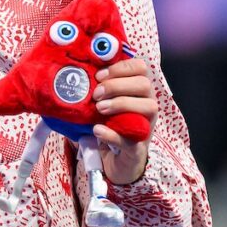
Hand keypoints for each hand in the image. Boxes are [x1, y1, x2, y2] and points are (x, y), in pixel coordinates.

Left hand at [91, 58, 157, 184]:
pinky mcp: (139, 148)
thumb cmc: (110, 123)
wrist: (115, 159)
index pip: (141, 67)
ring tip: (99, 109)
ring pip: (148, 107)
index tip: (99, 75)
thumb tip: (77, 71)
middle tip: (96, 94)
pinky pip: (132, 139)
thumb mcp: (104, 103)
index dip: (121, 67)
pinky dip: (113, 133)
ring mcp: (147, 126)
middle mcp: (148, 105)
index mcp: (140, 90)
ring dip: (120, 104)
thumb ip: (98, 88)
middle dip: (117, 85)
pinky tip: (97, 129)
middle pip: (145, 84)